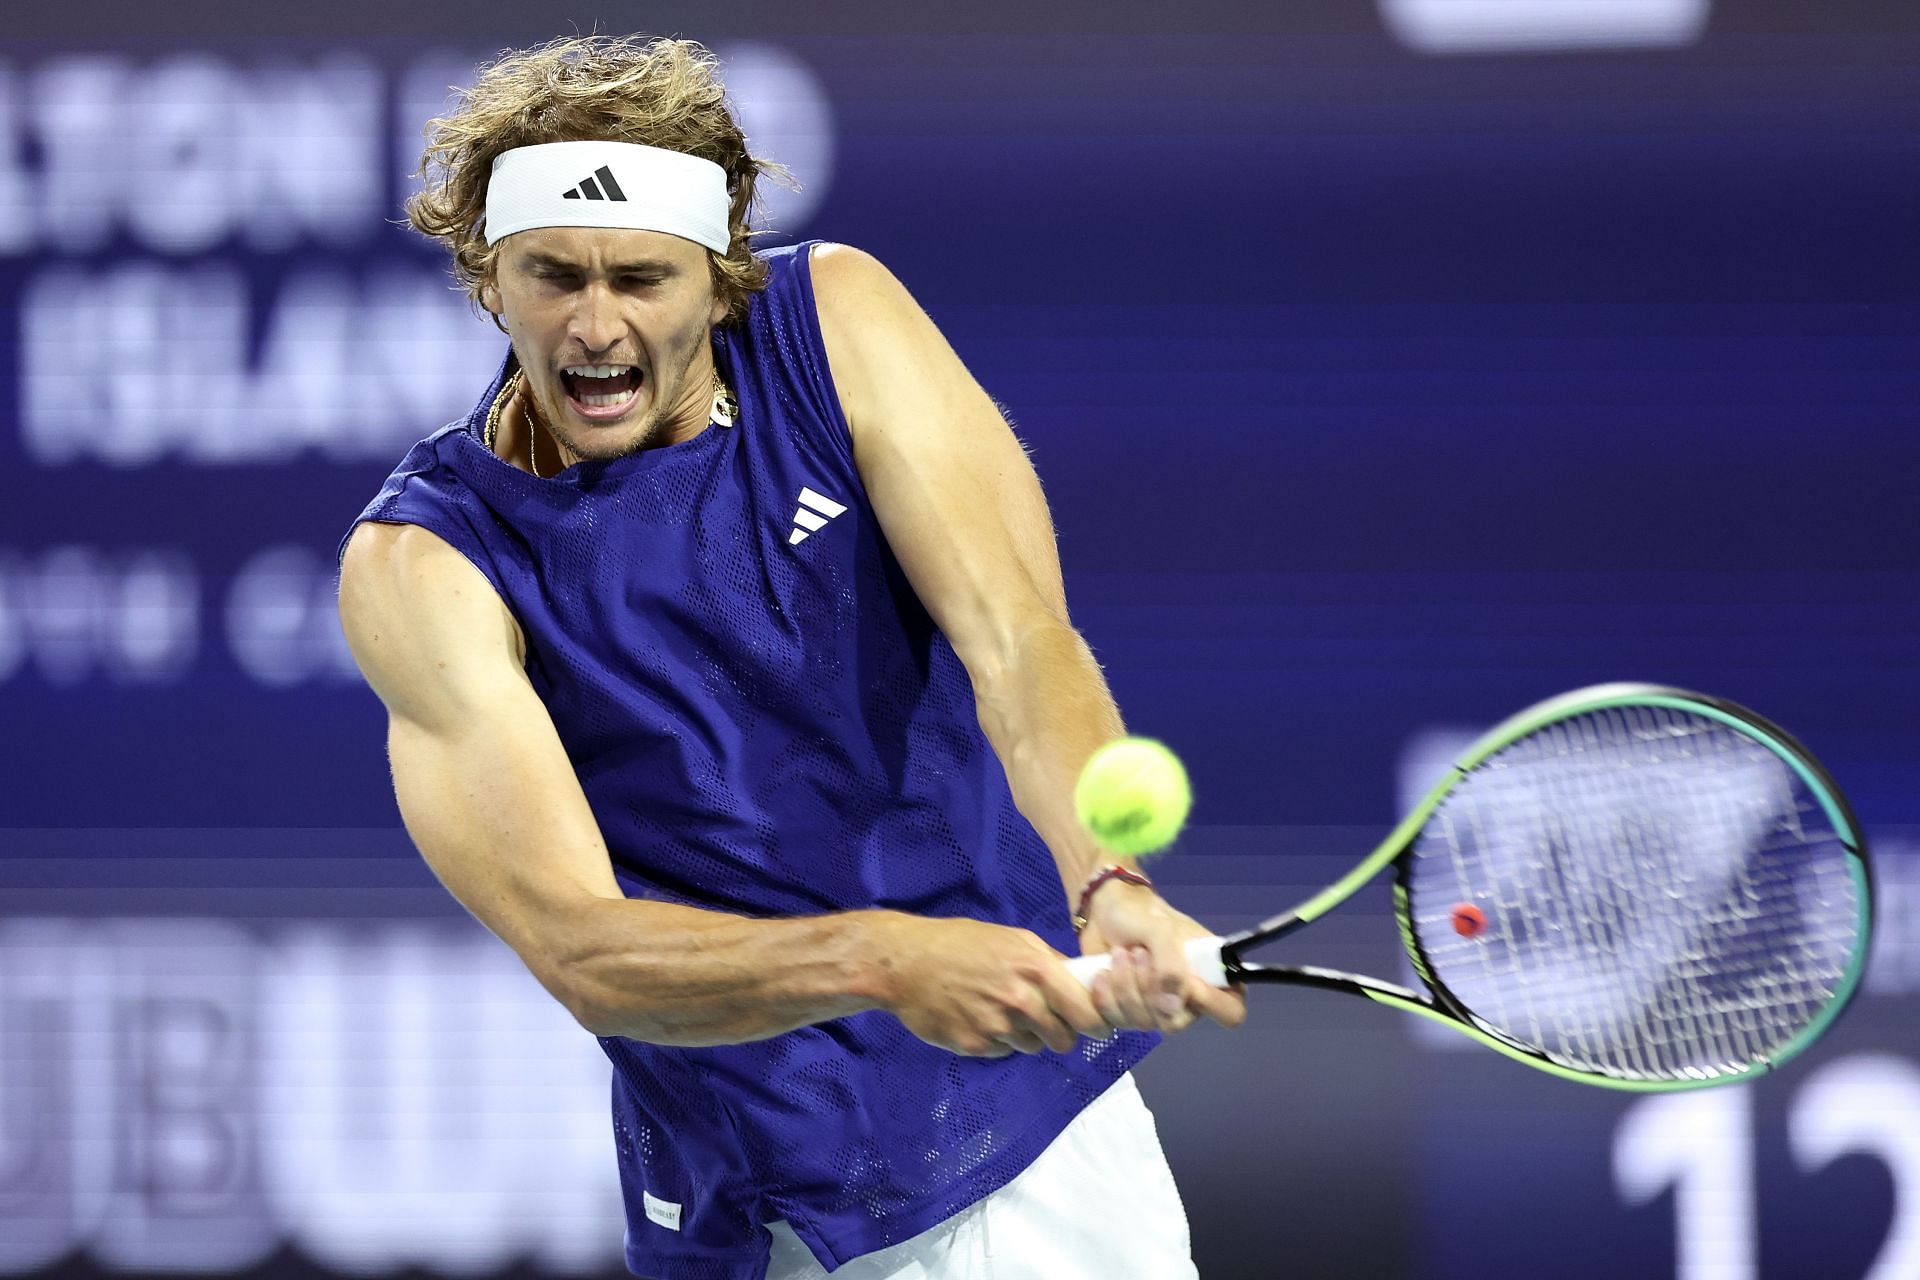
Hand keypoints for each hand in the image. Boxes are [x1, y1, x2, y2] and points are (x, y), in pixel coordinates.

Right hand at [865, 912, 1111, 1056]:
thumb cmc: (960, 944)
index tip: (1097, 1027)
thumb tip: (1080, 981)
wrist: (905, 963)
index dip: (1096, 1023)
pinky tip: (978, 1018)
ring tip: (1000, 1011)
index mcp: (1036, 969)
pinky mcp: (975, 1046)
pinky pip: (1002, 1052)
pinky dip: (997, 1041)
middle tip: (1043, 1020)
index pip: (1085, 1012)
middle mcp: (1021, 1000)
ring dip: (1025, 1036)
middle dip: (1058, 1032)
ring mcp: (997, 1026)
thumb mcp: (1012, 938)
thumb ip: (1048, 961)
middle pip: (1063, 1038)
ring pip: (1032, 1047)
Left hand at [1078, 882, 1246, 1035]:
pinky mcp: (1127, 1013)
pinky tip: (1103, 972)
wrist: (1104, 913)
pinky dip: (1106, 997)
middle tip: (1138, 954)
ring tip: (1119, 953)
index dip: (1208, 1003)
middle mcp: (1187, 999)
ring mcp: (1156, 1009)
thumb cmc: (1142, 915)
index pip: (1230, 1011)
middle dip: (1149, 989)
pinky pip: (1118, 1023)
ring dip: (1124, 986)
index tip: (1184, 979)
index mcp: (1211, 976)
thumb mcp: (1160, 930)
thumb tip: (1172, 1010)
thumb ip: (1171, 967)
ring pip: (1144, 1023)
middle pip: (1176, 1023)